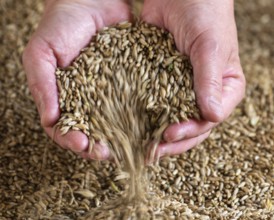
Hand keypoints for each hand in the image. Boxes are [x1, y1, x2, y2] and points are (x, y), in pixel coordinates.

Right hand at [23, 0, 130, 159]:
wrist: (90, 1)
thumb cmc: (60, 25)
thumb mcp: (41, 53)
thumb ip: (42, 86)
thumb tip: (50, 120)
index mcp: (66, 99)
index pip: (66, 128)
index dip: (72, 140)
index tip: (83, 145)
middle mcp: (89, 101)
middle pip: (93, 131)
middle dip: (99, 146)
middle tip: (107, 153)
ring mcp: (111, 93)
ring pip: (117, 123)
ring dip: (122, 138)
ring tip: (129, 146)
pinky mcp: (132, 83)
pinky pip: (137, 103)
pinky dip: (141, 116)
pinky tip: (147, 125)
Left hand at [142, 0, 245, 156]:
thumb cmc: (205, 13)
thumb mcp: (211, 46)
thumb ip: (210, 80)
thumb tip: (211, 116)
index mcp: (222, 90)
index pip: (208, 121)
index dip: (189, 132)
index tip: (168, 134)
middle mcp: (200, 94)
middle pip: (186, 127)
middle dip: (167, 142)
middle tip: (148, 153)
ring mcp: (176, 90)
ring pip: (164, 119)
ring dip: (149, 134)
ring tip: (133, 146)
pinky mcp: (156, 81)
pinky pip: (147, 102)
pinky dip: (137, 114)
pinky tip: (123, 124)